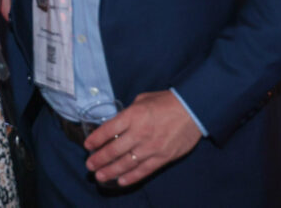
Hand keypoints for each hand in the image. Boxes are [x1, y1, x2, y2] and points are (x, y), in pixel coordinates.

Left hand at [84, 90, 202, 186]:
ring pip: (126, 163)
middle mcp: (139, 133)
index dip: (96, 139)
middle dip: (99, 159)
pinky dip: (131, 177)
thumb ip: (129, 112)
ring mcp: (151, 147)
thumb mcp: (143, 99)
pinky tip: (120, 181)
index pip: (108, 130)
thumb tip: (119, 122)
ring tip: (99, 176)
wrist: (193, 109)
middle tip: (89, 165)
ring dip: (110, 171)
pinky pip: (144, 170)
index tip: (88, 146)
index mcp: (133, 115)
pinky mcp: (163, 157)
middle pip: (113, 150)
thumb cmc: (167, 101)